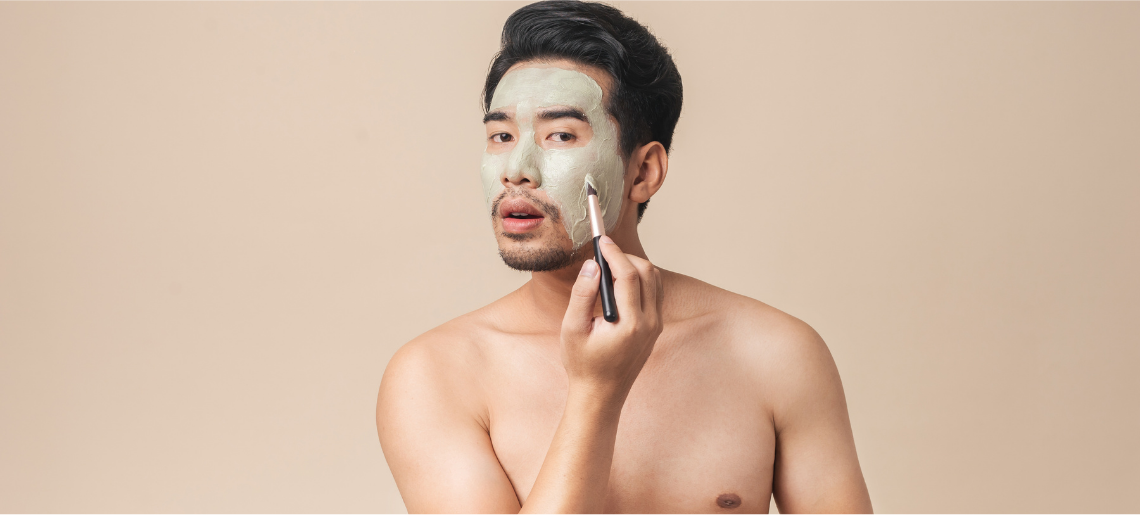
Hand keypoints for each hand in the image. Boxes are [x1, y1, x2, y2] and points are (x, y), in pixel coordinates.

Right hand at [561, 236, 664, 403]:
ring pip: (655, 280)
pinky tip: (620, 282)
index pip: (628, 274)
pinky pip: (655, 293)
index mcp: (630, 324)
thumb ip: (582, 295)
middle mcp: (650, 323)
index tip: (602, 240)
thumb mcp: (572, 329)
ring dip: (635, 266)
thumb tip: (592, 265)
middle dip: (625, 256)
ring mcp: (656, 326)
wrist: (601, 395)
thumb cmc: (582, 364)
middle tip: (603, 253)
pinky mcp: (656, 328)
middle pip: (647, 272)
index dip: (615, 253)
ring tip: (610, 266)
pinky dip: (641, 280)